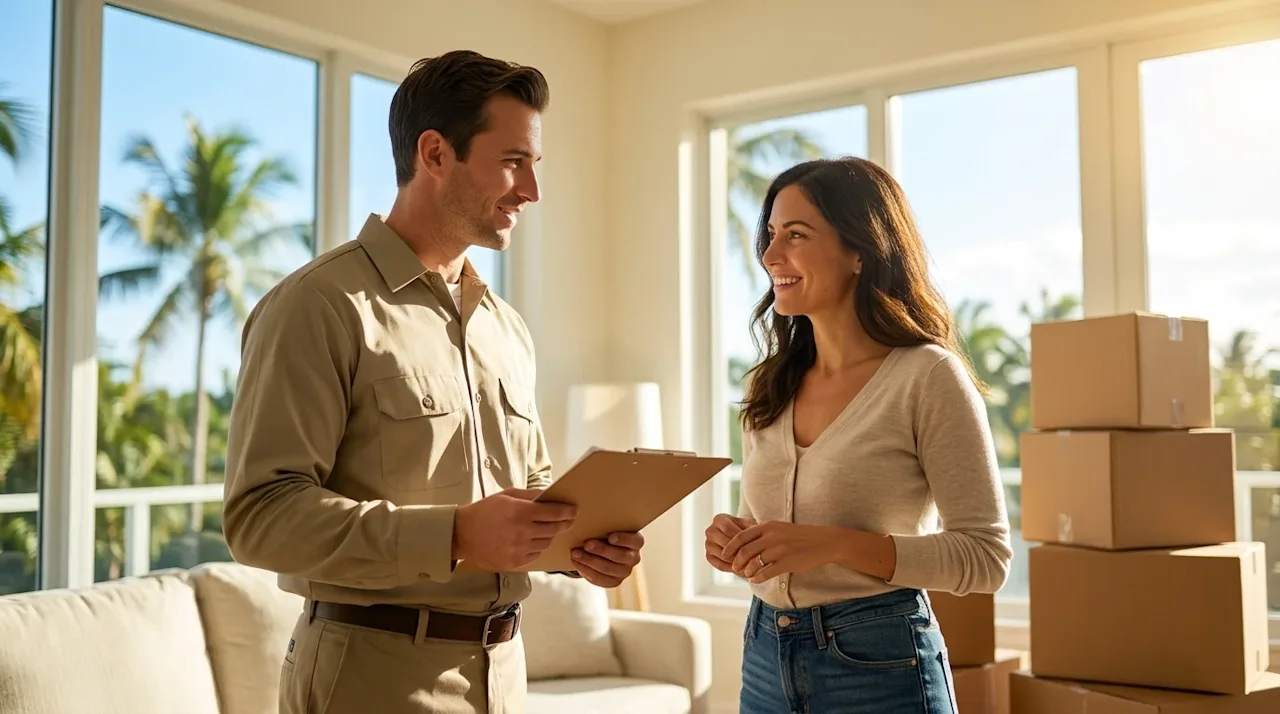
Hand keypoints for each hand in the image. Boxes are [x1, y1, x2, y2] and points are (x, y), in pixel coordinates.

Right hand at [452, 488, 575, 570]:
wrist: (462, 534)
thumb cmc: (485, 511)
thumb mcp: (507, 495)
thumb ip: (530, 495)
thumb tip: (551, 495)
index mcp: (521, 512)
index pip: (555, 512)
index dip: (568, 511)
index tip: (574, 510)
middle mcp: (522, 532)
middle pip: (554, 529)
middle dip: (564, 523)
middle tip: (568, 519)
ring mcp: (519, 549)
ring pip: (547, 543)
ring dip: (550, 535)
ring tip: (545, 529)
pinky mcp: (515, 563)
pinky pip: (536, 555)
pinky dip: (537, 547)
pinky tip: (531, 540)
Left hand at [570, 531, 643, 587]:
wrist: (600, 548)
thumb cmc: (604, 533)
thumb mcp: (608, 527)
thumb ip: (606, 524)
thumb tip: (593, 518)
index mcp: (636, 541)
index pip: (636, 541)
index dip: (624, 539)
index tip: (610, 536)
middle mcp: (633, 558)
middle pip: (621, 556)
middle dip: (602, 550)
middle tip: (586, 544)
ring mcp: (624, 571)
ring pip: (608, 569)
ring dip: (590, 561)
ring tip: (576, 553)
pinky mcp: (614, 581)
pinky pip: (601, 579)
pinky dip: (587, 571)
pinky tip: (577, 562)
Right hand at [704, 513, 754, 572]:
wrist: (739, 539)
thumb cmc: (746, 530)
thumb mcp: (749, 525)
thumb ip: (750, 529)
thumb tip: (753, 540)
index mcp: (719, 519)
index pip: (727, 529)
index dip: (740, 537)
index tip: (753, 545)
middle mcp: (710, 531)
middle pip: (724, 543)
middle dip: (739, 551)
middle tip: (752, 558)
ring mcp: (708, 544)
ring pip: (722, 555)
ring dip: (736, 561)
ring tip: (749, 565)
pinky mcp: (708, 556)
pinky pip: (719, 564)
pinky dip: (731, 568)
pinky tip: (741, 568)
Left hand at [722, 521, 834, 583]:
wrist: (824, 542)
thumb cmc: (800, 536)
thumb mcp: (780, 527)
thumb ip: (762, 532)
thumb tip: (742, 541)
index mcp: (768, 526)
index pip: (741, 536)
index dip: (730, 547)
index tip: (724, 554)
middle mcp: (771, 537)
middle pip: (744, 551)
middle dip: (736, 562)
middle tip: (735, 568)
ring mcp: (779, 550)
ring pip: (754, 563)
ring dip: (747, 571)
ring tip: (746, 574)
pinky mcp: (787, 563)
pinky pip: (766, 573)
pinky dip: (757, 578)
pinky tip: (755, 579)